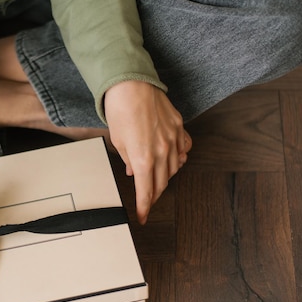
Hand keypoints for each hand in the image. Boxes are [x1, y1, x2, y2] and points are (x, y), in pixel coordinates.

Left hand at [105, 81, 191, 224]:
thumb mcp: (118, 141)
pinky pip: (184, 149)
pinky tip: (173, 160)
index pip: (146, 192)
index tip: (142, 216)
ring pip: (174, 168)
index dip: (144, 207)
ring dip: (165, 177)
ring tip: (156, 180)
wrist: (131, 84)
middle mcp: (162, 152)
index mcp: (143, 159)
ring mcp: (173, 139)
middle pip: (161, 183)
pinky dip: (179, 158)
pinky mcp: (179, 127)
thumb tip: (135, 172)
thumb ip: (128, 160)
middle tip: (147, 200)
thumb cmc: (120, 111)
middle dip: (153, 195)